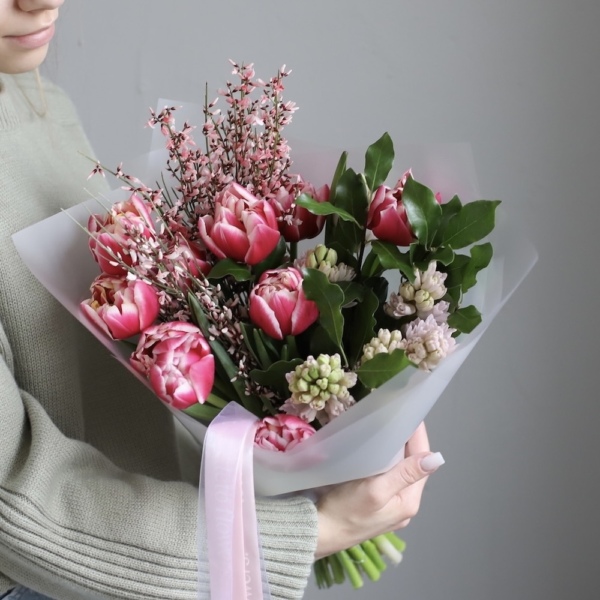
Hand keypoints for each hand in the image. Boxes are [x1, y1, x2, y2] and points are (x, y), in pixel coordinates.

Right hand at [314, 422, 442, 558]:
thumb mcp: (374, 490)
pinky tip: (376, 450)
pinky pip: (387, 476)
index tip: (411, 412)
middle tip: (398, 415)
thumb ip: (404, 473)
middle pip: (412, 465)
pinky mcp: (375, 503)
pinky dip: (385, 460)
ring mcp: (389, 505)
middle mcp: (403, 504)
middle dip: (409, 441)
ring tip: (388, 427)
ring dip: (397, 450)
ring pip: (400, 470)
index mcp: (408, 501)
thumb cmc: (344, 511)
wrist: (316, 533)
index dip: (418, 436)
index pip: (422, 461)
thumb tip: (436, 458)